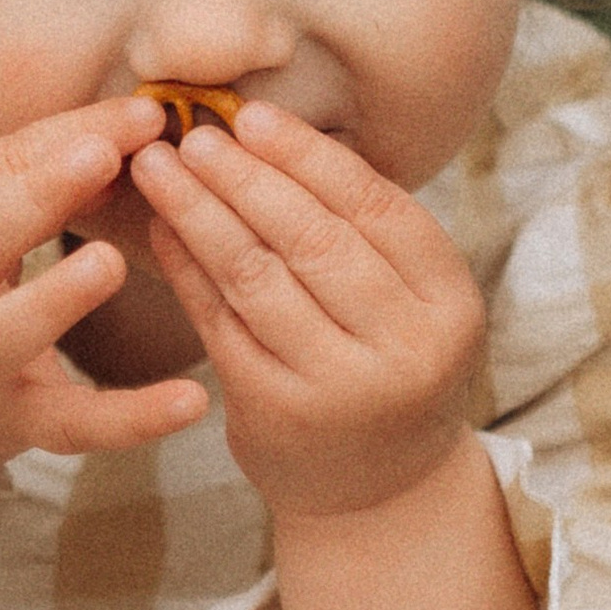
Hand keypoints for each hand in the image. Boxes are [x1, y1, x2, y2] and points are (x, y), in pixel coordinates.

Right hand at [0, 98, 205, 502]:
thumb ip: (36, 173)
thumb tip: (139, 126)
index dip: (46, 154)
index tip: (123, 119)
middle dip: (28, 200)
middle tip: (98, 157)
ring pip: (2, 342)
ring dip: (56, 300)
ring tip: (111, 261)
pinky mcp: (12, 429)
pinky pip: (72, 426)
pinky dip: (130, 420)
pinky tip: (192, 402)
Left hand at [127, 103, 486, 519]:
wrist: (378, 493)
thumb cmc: (388, 370)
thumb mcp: (412, 306)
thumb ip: (367, 234)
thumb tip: (270, 131)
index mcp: (450, 307)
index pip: (377, 209)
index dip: (310, 157)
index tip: (253, 116)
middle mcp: (404, 350)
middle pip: (314, 240)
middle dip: (246, 177)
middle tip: (195, 134)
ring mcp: (338, 388)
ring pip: (258, 277)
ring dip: (200, 212)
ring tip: (160, 168)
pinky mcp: (275, 413)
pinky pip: (220, 322)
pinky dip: (186, 269)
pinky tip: (163, 229)